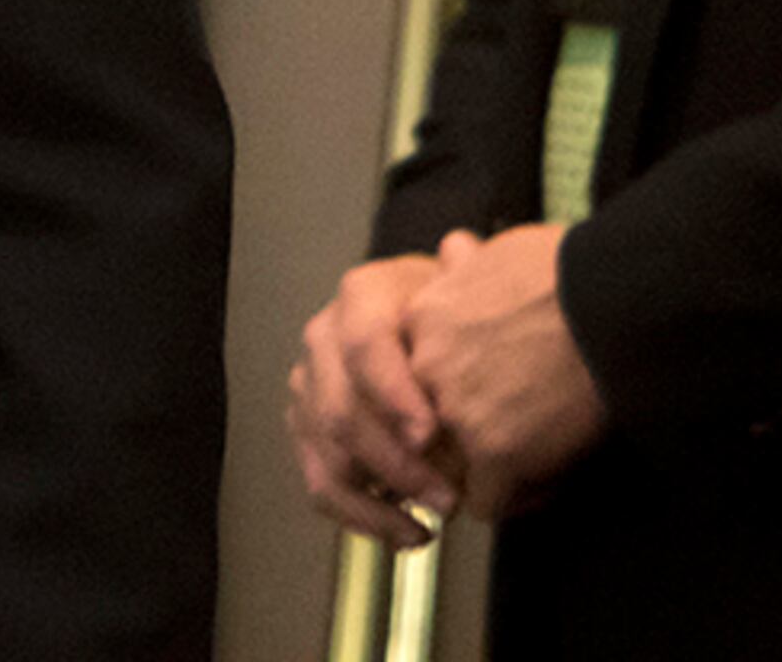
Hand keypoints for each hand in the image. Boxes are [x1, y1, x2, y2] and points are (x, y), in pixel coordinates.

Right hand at [290, 252, 461, 545]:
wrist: (448, 333)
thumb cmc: (464, 312)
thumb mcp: (471, 285)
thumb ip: (469, 274)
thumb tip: (460, 249)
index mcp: (362, 296)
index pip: (362, 341)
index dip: (391, 391)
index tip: (430, 433)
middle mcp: (325, 337)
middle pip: (339, 407)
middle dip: (394, 461)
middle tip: (446, 494)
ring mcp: (312, 386)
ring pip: (325, 450)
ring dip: (379, 496)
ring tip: (432, 520)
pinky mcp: (309, 432)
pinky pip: (321, 482)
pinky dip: (363, 516)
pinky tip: (407, 531)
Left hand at [403, 224, 605, 515]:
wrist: (610, 303)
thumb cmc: (568, 271)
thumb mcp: (497, 253)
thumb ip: (465, 265)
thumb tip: (453, 248)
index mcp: (420, 317)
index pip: (408, 378)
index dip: (445, 393)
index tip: (477, 400)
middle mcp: (425, 366)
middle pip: (423, 425)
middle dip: (460, 437)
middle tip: (504, 437)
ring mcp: (456, 411)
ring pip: (450, 469)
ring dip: (486, 472)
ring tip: (530, 462)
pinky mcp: (495, 453)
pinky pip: (488, 502)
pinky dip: (518, 498)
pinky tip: (547, 479)